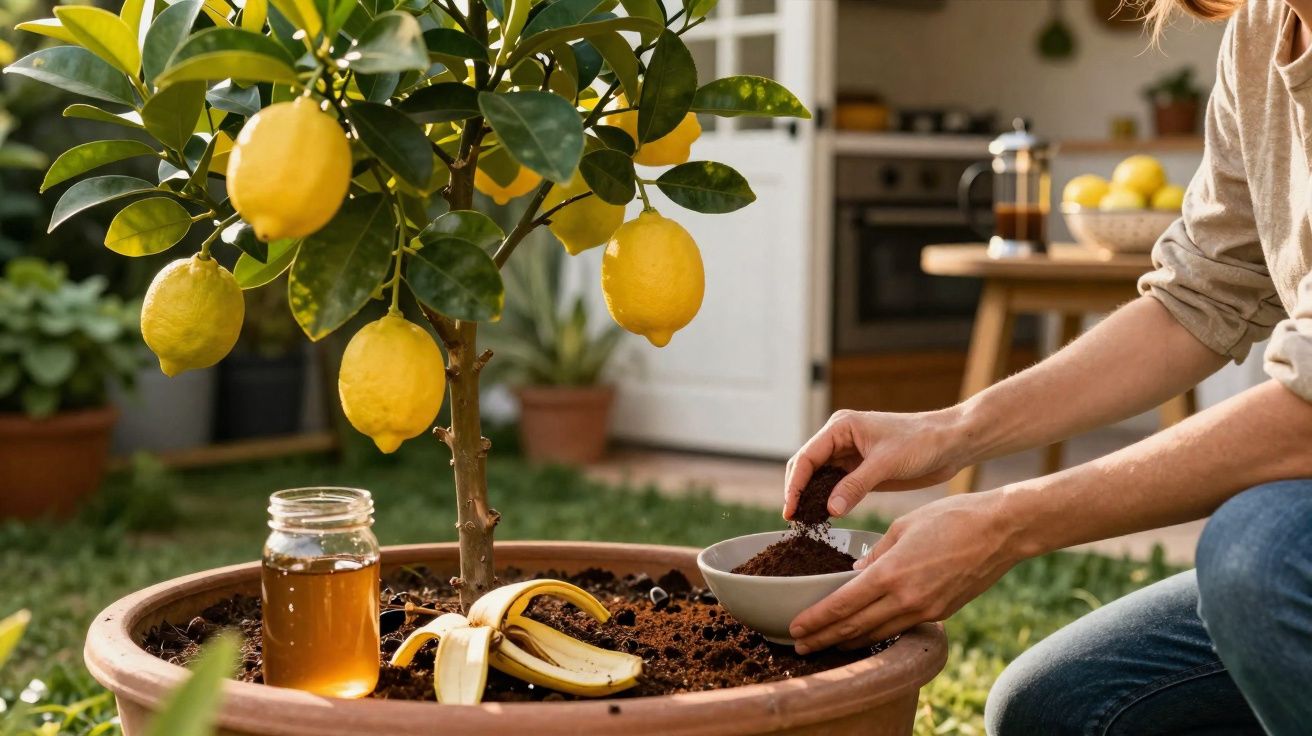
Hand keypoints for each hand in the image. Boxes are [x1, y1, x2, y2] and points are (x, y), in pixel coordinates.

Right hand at [784, 408, 969, 519]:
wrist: (951, 443)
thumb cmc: (922, 441)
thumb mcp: (886, 463)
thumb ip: (855, 486)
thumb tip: (829, 510)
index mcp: (841, 427)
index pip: (806, 457)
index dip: (794, 485)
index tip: (790, 510)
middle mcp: (840, 439)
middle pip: (807, 467)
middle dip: (798, 492)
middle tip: (794, 521)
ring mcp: (850, 455)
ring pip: (820, 478)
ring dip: (812, 498)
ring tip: (805, 523)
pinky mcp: (862, 470)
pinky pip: (837, 486)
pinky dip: (830, 501)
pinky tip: (825, 517)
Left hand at [788, 490, 1019, 653]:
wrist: (1001, 531)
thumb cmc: (951, 518)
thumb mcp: (903, 526)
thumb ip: (876, 554)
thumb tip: (854, 575)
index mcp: (891, 573)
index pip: (842, 605)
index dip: (816, 620)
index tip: (796, 629)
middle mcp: (906, 599)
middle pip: (855, 627)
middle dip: (824, 638)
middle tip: (800, 646)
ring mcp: (926, 610)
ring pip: (877, 633)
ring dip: (849, 642)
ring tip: (826, 645)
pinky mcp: (941, 613)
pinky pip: (901, 628)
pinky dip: (878, 633)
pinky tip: (865, 634)